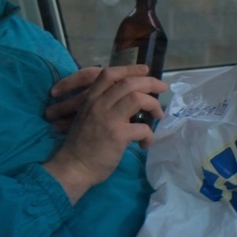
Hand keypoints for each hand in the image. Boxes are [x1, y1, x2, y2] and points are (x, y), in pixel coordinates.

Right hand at [43, 64, 165, 203]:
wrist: (73, 166)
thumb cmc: (81, 145)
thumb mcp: (87, 117)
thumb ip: (104, 106)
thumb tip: (130, 101)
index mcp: (91, 99)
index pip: (110, 74)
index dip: (130, 69)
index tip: (145, 70)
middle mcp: (99, 104)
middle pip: (128, 83)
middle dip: (150, 83)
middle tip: (162, 88)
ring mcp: (108, 118)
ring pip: (137, 99)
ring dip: (153, 105)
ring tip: (158, 115)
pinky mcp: (117, 135)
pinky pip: (143, 128)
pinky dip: (149, 135)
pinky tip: (145, 143)